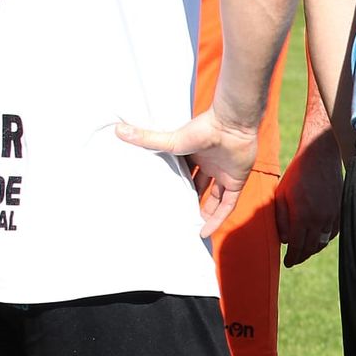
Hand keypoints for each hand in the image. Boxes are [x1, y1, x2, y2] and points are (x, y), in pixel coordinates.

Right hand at [116, 109, 259, 237]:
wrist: (232, 124)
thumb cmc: (203, 129)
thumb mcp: (171, 140)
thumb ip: (147, 139)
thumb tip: (117, 130)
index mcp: (194, 153)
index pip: (184, 172)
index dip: (176, 184)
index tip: (164, 197)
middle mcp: (209, 164)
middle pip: (198, 186)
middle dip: (189, 200)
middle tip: (176, 216)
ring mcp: (224, 174)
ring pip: (214, 198)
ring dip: (203, 212)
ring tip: (190, 228)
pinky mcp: (237, 182)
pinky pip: (227, 205)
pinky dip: (217, 219)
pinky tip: (205, 231)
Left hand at [275, 119, 342, 266]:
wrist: (320, 155)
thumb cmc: (297, 173)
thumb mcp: (281, 195)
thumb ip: (282, 219)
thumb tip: (285, 240)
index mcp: (302, 216)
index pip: (297, 246)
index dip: (292, 257)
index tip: (288, 263)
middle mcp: (319, 219)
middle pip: (311, 248)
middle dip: (302, 256)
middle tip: (295, 260)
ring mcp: (332, 215)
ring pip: (323, 242)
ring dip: (313, 249)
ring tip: (305, 251)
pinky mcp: (340, 210)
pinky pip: (333, 233)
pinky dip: (325, 239)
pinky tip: (318, 239)